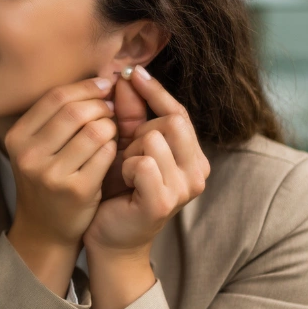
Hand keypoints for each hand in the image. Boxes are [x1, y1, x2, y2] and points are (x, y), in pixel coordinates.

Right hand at [3, 77, 117, 294]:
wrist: (45, 228)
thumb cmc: (47, 179)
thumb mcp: (38, 146)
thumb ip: (58, 115)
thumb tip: (100, 78)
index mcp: (17, 137)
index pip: (56, 97)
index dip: (86, 87)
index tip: (105, 85)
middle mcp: (29, 155)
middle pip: (75, 111)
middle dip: (101, 105)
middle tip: (112, 109)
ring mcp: (51, 174)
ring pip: (94, 130)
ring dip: (111, 126)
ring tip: (112, 130)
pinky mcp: (76, 190)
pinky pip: (106, 153)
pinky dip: (114, 147)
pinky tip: (112, 151)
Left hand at [84, 65, 209, 255]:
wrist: (109, 237)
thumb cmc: (118, 190)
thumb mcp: (125, 146)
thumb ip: (130, 114)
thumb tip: (126, 76)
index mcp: (193, 156)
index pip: (179, 112)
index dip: (155, 90)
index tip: (131, 72)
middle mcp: (198, 171)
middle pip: (170, 122)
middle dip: (139, 130)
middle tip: (124, 152)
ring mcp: (185, 189)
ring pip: (154, 140)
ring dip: (130, 151)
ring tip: (123, 170)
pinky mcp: (164, 202)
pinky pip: (143, 163)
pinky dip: (126, 167)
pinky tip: (122, 181)